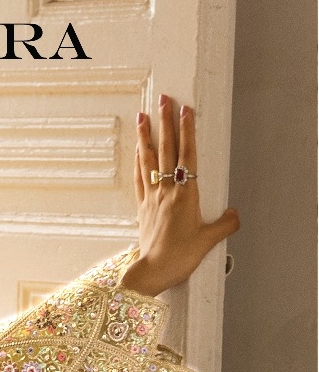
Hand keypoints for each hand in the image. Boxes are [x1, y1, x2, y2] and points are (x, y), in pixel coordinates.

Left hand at [120, 95, 238, 297]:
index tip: (185, 109)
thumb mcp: (209, 240)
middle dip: (164, 122)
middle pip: (165, 150)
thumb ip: (226, 224)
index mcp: (185, 194)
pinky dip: (138, 162)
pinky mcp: (142, 208)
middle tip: (162, 99)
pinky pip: (139, 178)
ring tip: (143, 116)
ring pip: (148, 160)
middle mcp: (167, 191)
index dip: (187, 130)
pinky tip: (137, 151)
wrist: (152, 272)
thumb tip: (235, 214)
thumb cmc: (179, 257)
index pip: (187, 154)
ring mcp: (152, 198)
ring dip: (146, 136)